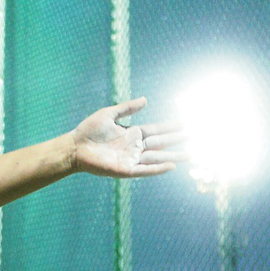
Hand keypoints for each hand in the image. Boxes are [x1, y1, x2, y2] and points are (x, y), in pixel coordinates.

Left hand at [71, 98, 186, 177]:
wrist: (74, 147)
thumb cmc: (88, 131)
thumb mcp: (109, 114)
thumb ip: (127, 108)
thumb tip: (146, 100)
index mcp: (132, 134)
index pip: (156, 130)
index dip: (171, 128)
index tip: (186, 125)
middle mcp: (134, 147)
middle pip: (161, 143)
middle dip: (178, 141)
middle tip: (195, 138)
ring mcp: (130, 159)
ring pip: (157, 158)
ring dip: (174, 157)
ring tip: (191, 155)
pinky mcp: (124, 170)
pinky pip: (144, 170)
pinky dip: (158, 168)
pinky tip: (171, 166)